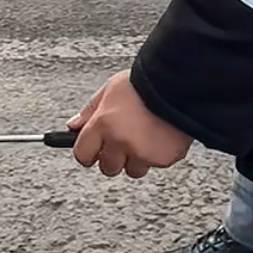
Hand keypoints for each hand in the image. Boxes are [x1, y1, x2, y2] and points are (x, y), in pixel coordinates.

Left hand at [69, 72, 192, 179]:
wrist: (178, 84)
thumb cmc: (144, 82)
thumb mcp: (110, 89)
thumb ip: (89, 111)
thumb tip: (73, 126)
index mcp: (103, 124)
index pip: (82, 155)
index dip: (88, 152)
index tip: (93, 149)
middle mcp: (120, 141)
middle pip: (107, 168)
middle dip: (114, 157)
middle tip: (124, 140)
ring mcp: (142, 153)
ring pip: (133, 170)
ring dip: (137, 159)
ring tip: (145, 136)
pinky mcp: (163, 159)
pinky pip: (155, 165)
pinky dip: (157, 155)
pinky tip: (160, 135)